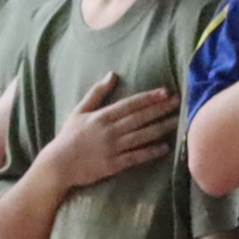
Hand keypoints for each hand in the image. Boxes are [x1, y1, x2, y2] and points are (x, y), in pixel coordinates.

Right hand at [38, 73, 176, 191]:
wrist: (58, 164)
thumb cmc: (69, 136)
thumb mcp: (79, 111)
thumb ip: (97, 93)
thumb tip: (112, 74)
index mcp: (102, 116)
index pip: (131, 104)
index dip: (149, 98)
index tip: (166, 92)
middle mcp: (110, 130)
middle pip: (140, 118)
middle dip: (161, 109)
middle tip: (180, 102)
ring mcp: (113, 148)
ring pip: (142, 136)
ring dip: (161, 128)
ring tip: (179, 121)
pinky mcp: (113, 164)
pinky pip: (135, 157)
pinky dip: (150, 152)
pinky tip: (165, 147)